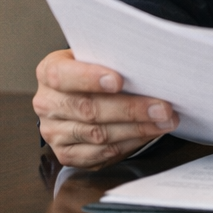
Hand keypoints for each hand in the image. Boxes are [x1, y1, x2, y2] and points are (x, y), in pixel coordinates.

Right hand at [33, 49, 177, 168]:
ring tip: (165, 121)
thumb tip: (147, 68)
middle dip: (130, 109)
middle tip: (162, 108)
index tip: (118, 81)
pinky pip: (100, 153)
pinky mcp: (66, 154)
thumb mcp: (96, 57)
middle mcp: (47, 103)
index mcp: (49, 72)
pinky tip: (149, 134)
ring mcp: (54, 132)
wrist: (81, 95)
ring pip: (98, 134)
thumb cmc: (95, 71)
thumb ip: (111, 60)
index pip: (62, 76)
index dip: (89, 78)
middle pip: (88, 109)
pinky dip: (129, 144)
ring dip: (137, 129)